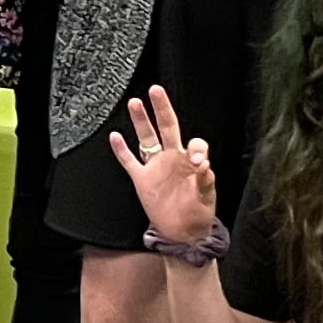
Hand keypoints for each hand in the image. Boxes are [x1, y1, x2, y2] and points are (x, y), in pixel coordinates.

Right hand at [108, 86, 219, 248]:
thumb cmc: (198, 214)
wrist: (183, 232)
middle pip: (167, 127)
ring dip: (141, 121)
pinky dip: (122, 150)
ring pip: (147, 138)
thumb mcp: (207, 199)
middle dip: (162, 108)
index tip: (197, 160)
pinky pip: (129, 161)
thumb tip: (204, 165)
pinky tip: (115, 136)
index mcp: (191, 162)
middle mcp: (173, 159)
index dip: (196, 148)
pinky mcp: (142, 179)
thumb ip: (205, 182)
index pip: (195, 144)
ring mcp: (156, 167)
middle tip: (156, 90)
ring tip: (135, 102)